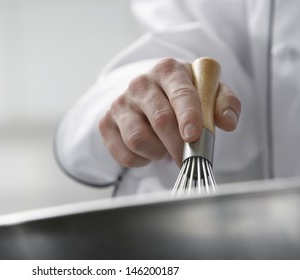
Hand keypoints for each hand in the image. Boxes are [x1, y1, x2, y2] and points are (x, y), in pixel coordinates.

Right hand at [98, 57, 240, 166]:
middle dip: (178, 146)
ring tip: (165, 147)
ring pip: (138, 139)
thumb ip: (223, 103)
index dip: (189, 116)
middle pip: (160, 120)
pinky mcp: (106, 123)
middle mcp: (140, 84)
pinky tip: (148, 151)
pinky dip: (141, 160)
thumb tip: (228, 122)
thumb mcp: (207, 92)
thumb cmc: (182, 95)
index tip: (194, 137)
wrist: (149, 94)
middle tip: (188, 160)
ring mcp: (120, 103)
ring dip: (157, 152)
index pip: (180, 94)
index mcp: (168, 70)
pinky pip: (124, 154)